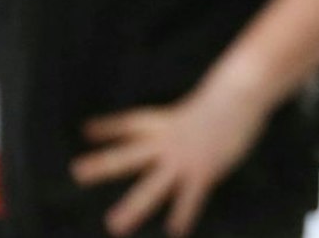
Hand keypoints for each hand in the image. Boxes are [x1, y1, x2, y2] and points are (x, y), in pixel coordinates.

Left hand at [72, 79, 272, 236]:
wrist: (241, 95)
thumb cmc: (226, 103)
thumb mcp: (200, 113)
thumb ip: (186, 130)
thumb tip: (176, 136)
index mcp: (165, 125)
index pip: (130, 124)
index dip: (108, 128)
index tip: (88, 131)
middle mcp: (167, 143)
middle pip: (129, 154)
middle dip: (103, 164)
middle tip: (78, 172)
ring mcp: (183, 159)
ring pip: (152, 186)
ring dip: (133, 207)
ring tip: (114, 226)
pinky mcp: (204, 171)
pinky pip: (190, 198)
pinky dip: (183, 215)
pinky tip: (176, 232)